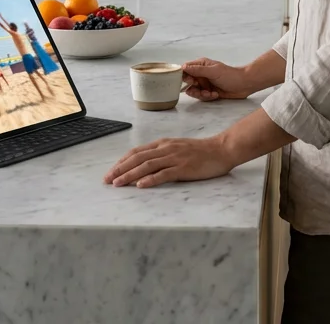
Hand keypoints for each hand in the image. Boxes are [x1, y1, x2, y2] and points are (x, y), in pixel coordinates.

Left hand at [103, 137, 234, 187]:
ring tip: (118, 183)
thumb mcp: (178, 148)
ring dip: (130, 174)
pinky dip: (151, 179)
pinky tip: (141, 185)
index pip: (137, 152)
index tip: (111, 171)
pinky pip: (164, 174)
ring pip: (147, 165)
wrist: (222, 149)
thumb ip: (162, 154)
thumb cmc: (201, 152)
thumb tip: (145, 164)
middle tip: (107, 180)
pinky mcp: (184, 168)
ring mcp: (174, 158)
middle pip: (137, 158)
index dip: (122, 161)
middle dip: (120, 169)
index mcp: (163, 144)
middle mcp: (166, 149)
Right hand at [182, 58, 251, 101]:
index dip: (184, 76)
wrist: (244, 85)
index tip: (190, 81)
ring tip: (210, 93)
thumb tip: (183, 67)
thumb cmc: (230, 75)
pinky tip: (216, 95)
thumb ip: (198, 70)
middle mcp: (201, 74)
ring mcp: (205, 83)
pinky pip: (202, 96)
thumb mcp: (213, 71)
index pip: (185, 69)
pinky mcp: (209, 91)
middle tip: (200, 88)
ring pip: (194, 91)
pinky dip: (207, 97)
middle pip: (188, 82)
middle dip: (193, 88)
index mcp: (201, 65)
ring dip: (201, 94)